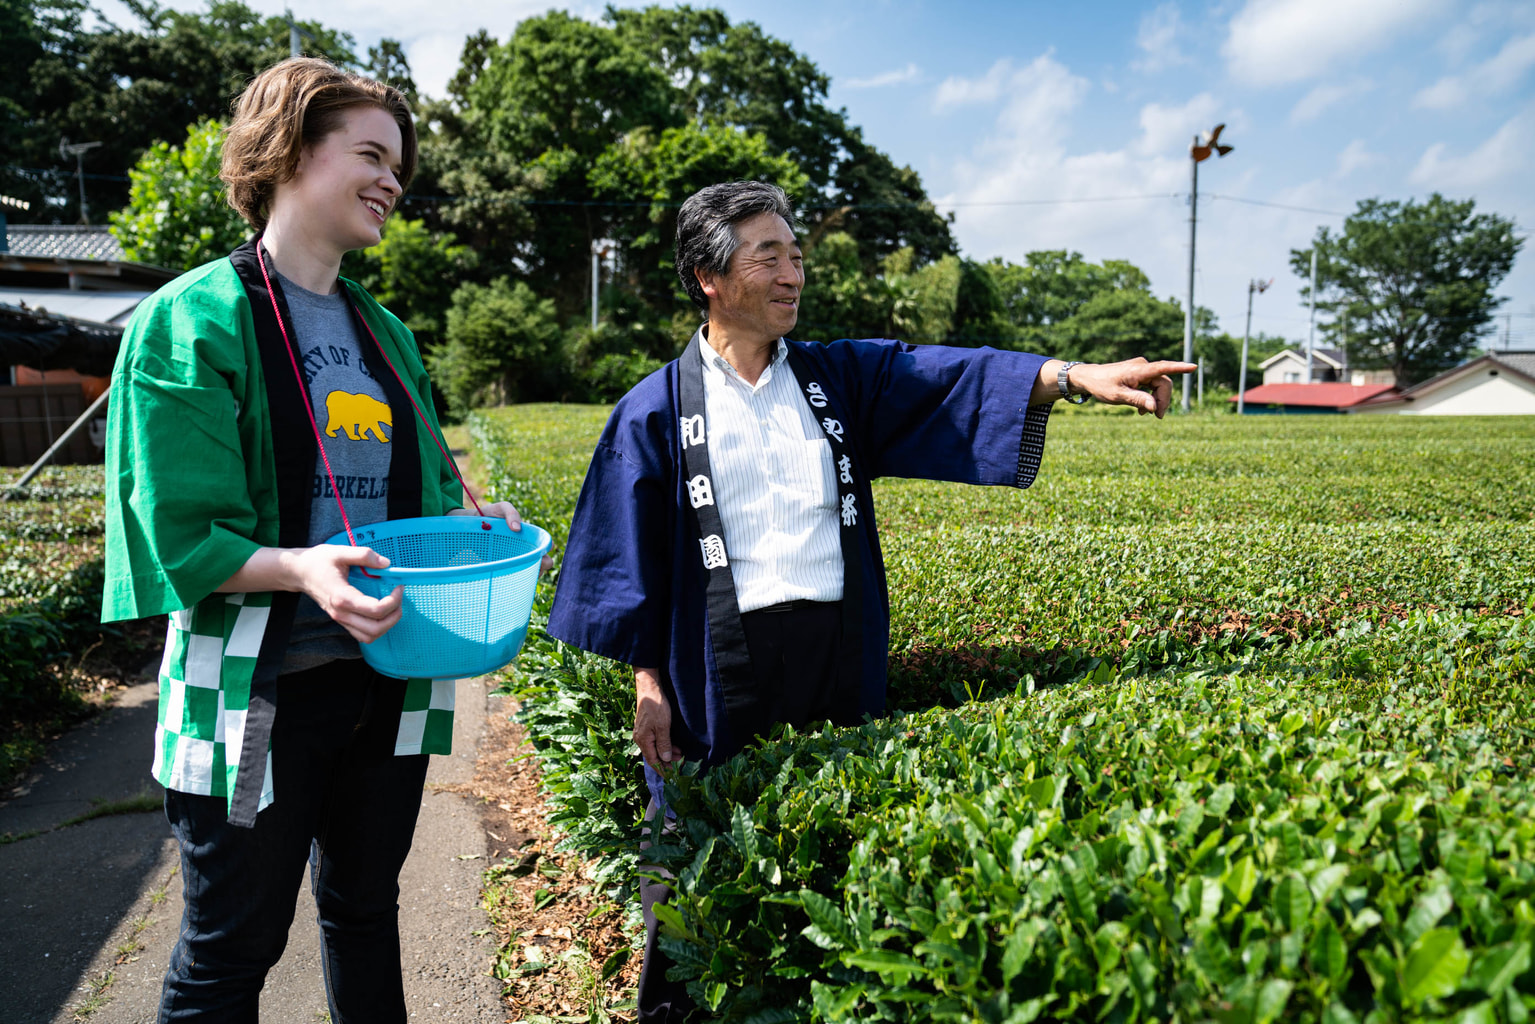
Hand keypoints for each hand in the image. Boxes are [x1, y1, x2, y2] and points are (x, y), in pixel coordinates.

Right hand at [290, 544, 402, 642]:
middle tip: (399, 598)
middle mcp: (341, 613)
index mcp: (342, 597)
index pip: (376, 610)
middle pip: (376, 629)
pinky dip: (377, 628)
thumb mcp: (340, 552)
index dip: (394, 600)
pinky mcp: (341, 620)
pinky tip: (381, 612)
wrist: (298, 572)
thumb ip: (364, 555)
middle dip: (394, 616)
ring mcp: (340, 619)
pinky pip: (362, 634)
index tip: (398, 587)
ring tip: (392, 607)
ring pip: (369, 636)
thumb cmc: (317, 562)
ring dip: (387, 625)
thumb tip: (386, 563)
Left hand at [450, 502, 552, 572]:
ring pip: (522, 576)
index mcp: (525, 541)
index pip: (542, 552)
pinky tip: (501, 578)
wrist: (463, 524)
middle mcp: (519, 554)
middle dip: (539, 569)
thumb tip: (517, 528)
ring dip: (523, 576)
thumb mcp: (500, 508)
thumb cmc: (486, 515)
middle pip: (536, 567)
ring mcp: (507, 564)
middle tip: (531, 567)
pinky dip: (506, 581)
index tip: (542, 557)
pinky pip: (504, 580)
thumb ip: (511, 512)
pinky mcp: (494, 571)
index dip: (545, 556)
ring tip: (516, 574)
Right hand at [634, 667, 682, 769]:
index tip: (673, 775)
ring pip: (655, 747)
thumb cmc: (656, 706)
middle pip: (654, 755)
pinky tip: (673, 744)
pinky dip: (665, 744)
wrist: (649, 687)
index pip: (653, 760)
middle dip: (667, 761)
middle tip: (681, 762)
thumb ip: (664, 743)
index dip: (663, 769)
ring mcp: (644, 732)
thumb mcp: (662, 726)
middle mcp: (641, 738)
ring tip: (680, 754)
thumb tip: (665, 759)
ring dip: (667, 752)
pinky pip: (656, 740)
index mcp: (643, 740)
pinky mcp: (647, 726)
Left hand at [1068, 358, 1197, 417]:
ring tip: (1146, 414)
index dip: (1179, 368)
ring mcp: (1141, 369)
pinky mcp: (1139, 373)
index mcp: (1139, 370)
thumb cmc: (1101, 385)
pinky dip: (1150, 397)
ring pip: (1159, 385)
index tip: (1193, 367)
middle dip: (1163, 400)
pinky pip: (1152, 385)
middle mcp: (1143, 366)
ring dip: (1156, 400)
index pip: (1163, 368)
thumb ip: (1138, 400)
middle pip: (1163, 383)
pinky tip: (1143, 409)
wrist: (1088, 378)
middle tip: (1158, 417)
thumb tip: (1155, 407)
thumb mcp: (1118, 396)